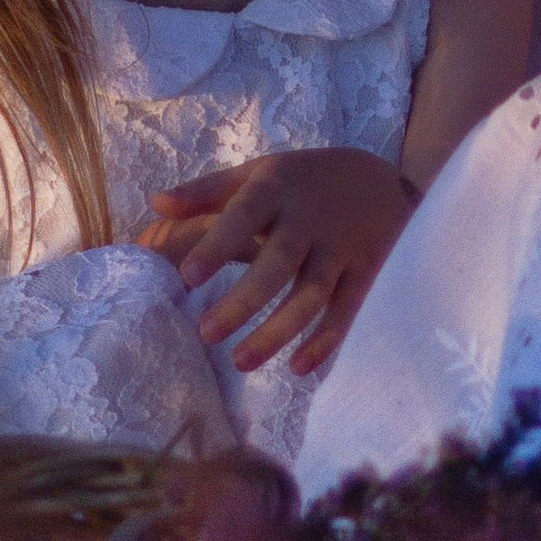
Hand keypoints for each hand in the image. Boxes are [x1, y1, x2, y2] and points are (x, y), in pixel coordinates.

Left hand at [145, 145, 417, 377]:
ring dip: (277, 330)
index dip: (218, 245)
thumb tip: (155, 204)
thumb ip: (207, 190)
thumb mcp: (260, 173)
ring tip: (240, 362)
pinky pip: (345, 310)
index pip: (244, 215)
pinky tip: (298, 368)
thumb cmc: (304, 181)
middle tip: (206, 334)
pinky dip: (325, 340)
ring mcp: (340, 248)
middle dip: (244, 300)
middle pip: (277, 263)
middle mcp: (310, 220)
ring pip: (310, 294)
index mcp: (277, 189)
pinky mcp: (366, 272)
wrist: (386, 180)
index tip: (188, 277)